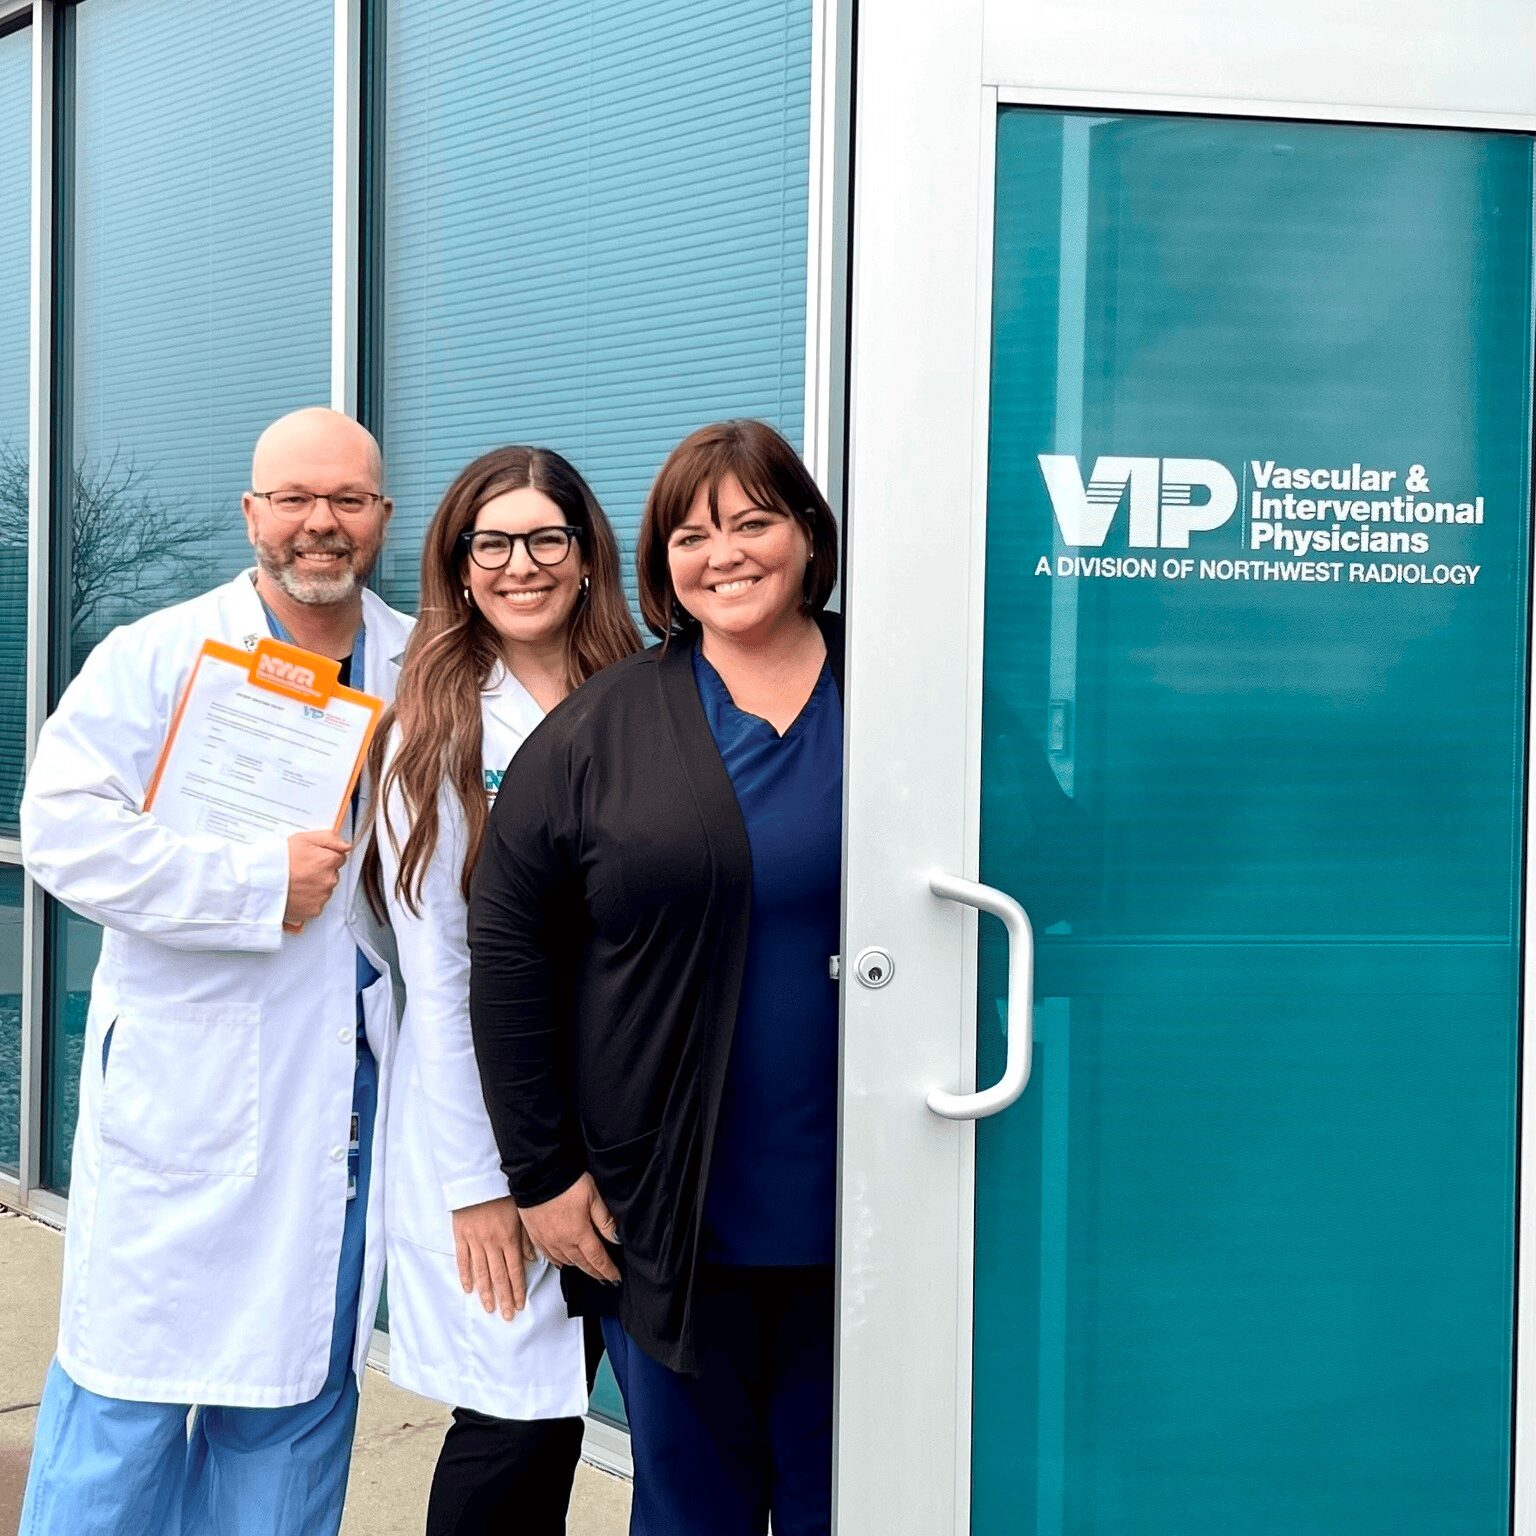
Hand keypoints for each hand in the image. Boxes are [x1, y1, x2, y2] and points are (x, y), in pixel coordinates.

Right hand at [284, 830, 350, 924]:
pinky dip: (308, 900)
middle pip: (332, 874)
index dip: (324, 856)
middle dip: (320, 871)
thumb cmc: (277, 860)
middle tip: (300, 870)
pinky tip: (295, 893)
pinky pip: (316, 903)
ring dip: (315, 886)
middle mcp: (329, 880)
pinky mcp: (314, 910)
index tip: (311, 858)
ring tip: (295, 882)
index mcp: (328, 861)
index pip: (339, 857)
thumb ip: (329, 839)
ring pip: (324, 889)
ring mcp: (322, 897)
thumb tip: (346, 845)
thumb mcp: (303, 839)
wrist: (259, 883)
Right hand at [453, 1196, 535, 1319]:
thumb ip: (526, 1237)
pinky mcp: (460, 1235)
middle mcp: (491, 1243)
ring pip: (480, 1272)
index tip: (519, 1305)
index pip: (514, 1270)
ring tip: (489, 1308)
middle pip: (498, 1276)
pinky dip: (465, 1275)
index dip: (517, 1289)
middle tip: (506, 1316)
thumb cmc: (503, 1192)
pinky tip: (468, 1289)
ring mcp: (474, 1241)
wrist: (478, 1177)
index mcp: (508, 1237)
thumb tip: (531, 1259)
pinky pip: (462, 1260)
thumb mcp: (521, 1212)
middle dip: (504, 1298)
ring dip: (486, 1292)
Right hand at [518, 1174, 619, 1283]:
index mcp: (579, 1233)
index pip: (598, 1259)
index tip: (615, 1277)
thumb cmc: (565, 1181)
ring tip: (587, 1268)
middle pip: (582, 1264)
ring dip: (578, 1267)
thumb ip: (605, 1220)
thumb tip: (616, 1238)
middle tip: (604, 1277)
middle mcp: (562, 1242)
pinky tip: (563, 1262)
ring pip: (566, 1262)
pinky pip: (548, 1256)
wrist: (537, 1174)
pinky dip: (559, 1261)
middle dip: (595, 1272)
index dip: (608, 1270)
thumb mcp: (593, 1197)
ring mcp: (547, 1240)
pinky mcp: (535, 1236)